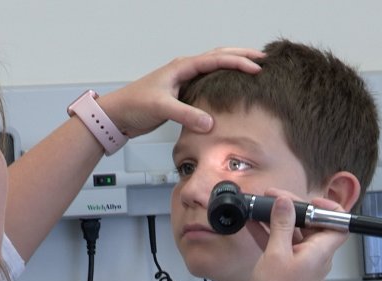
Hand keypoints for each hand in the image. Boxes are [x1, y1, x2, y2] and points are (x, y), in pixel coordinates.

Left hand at [97, 47, 263, 136]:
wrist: (118, 114)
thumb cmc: (134, 105)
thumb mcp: (161, 108)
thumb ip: (185, 115)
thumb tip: (210, 123)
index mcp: (181, 67)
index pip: (216, 59)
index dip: (238, 63)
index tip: (257, 68)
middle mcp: (184, 69)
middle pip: (219, 56)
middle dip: (242, 56)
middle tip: (264, 58)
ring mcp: (183, 80)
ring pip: (214, 67)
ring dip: (233, 65)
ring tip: (253, 67)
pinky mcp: (181, 93)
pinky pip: (207, 82)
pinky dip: (222, 80)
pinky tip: (231, 88)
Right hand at [248, 191, 348, 280]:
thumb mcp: (276, 253)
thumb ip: (281, 225)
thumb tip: (284, 202)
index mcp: (321, 250)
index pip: (338, 222)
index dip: (327, 208)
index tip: (307, 200)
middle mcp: (316, 254)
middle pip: (313, 223)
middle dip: (294, 208)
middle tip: (275, 198)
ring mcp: (303, 261)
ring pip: (295, 232)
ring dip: (279, 220)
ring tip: (262, 207)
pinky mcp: (290, 266)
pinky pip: (283, 243)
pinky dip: (271, 233)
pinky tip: (254, 223)